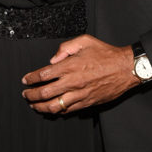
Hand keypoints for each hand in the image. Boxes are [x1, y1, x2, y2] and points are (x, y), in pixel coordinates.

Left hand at [21, 34, 137, 113]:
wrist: (125, 68)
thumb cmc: (107, 54)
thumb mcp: (85, 41)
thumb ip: (66, 47)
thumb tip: (53, 59)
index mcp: (70, 65)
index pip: (43, 75)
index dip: (31, 78)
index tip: (26, 80)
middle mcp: (73, 81)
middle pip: (44, 93)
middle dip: (31, 95)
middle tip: (25, 94)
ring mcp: (79, 94)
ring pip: (54, 105)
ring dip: (40, 106)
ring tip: (34, 105)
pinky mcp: (87, 102)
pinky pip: (68, 110)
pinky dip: (57, 111)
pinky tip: (52, 109)